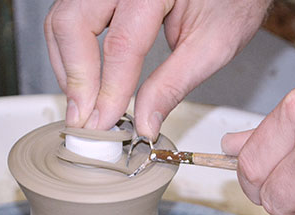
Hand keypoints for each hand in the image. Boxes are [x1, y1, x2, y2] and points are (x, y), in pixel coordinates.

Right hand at [45, 0, 270, 138]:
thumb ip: (173, 85)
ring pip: (62, 20)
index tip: (102, 122)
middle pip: (73, 24)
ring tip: (84, 105)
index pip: (121, 44)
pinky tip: (84, 80)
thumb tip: (144, 122)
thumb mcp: (212, 46)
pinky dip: (71, 52)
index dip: (108, 90)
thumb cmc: (232, 1)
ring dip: (68, 67)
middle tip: (85, 119)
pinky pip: (69, 17)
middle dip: (76, 78)